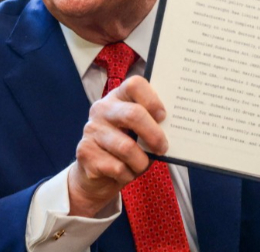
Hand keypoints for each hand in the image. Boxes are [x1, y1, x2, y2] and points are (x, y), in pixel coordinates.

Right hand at [68, 76, 167, 216]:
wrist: (96, 175)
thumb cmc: (126, 149)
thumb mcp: (139, 132)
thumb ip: (151, 125)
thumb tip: (174, 129)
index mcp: (118, 97)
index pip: (135, 85)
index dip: (152, 99)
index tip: (163, 116)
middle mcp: (102, 109)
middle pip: (133, 114)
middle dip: (154, 134)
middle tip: (163, 148)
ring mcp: (91, 130)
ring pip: (126, 147)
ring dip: (141, 162)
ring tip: (141, 165)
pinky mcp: (85, 152)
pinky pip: (117, 167)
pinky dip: (128, 175)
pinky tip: (124, 173)